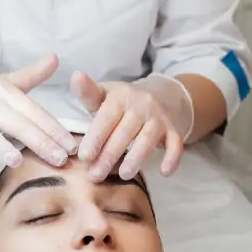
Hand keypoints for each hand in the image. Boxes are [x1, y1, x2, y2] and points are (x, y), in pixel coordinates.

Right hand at [0, 54, 78, 167]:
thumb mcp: (8, 84)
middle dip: (40, 142)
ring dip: (1, 147)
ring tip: (17, 162)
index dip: (53, 128)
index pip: (33, 111)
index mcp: (3, 91)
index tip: (71, 145)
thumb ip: (33, 75)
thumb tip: (56, 57)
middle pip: (16, 124)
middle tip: (60, 160)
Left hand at [70, 71, 192, 180]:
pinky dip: (172, 158)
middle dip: (109, 155)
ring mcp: (159, 117)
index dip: (95, 137)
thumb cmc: (121, 103)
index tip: (84, 156)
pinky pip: (176, 144)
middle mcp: (141, 104)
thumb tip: (75, 76)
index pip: (106, 118)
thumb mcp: (103, 95)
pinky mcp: (173, 129)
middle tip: (95, 175)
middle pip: (125, 132)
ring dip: (136, 158)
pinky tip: (164, 172)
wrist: (160, 96)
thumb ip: (88, 92)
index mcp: (120, 96)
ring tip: (123, 176)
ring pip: (148, 139)